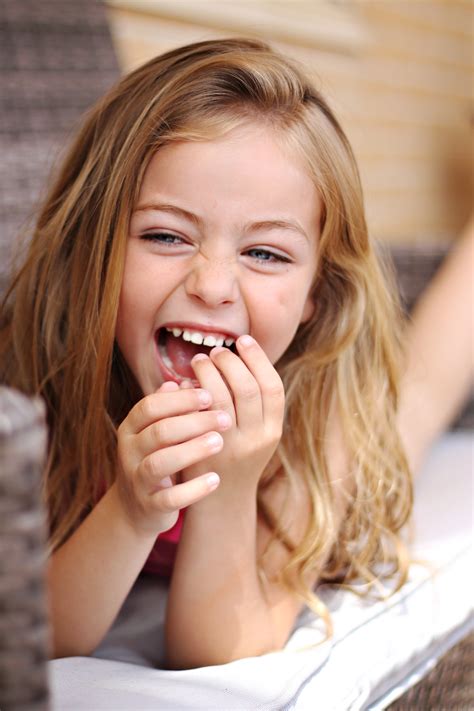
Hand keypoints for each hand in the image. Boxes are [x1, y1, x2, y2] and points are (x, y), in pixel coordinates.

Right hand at [115, 382, 231, 535]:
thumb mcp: (157, 431)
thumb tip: (188, 380)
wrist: (136, 509)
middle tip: (225, 418)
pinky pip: (170, 498)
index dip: (180, 399)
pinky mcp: (149, 506)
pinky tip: (215, 479)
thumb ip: (170, 408)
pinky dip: (193, 489)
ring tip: (219, 442)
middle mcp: (129, 452)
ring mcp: (137, 480)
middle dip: (194, 422)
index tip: (210, 394)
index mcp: (132, 428)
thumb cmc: (156, 458)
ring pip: (160, 463)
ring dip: (192, 450)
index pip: (151, 406)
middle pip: (159, 431)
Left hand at [183, 335, 284, 488]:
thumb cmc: (235, 457)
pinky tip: (185, 383)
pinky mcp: (206, 452)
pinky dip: (191, 392)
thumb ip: (250, 401)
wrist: (220, 502)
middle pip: (248, 387)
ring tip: (198, 360)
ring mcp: (232, 447)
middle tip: (216, 351)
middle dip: (230, 362)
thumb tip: (235, 354)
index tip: (244, 340)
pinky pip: (198, 412)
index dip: (259, 359)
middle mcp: (258, 439)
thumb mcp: (254, 432)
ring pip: (222, 397)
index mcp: (273, 430)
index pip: (272, 386)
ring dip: (209, 372)